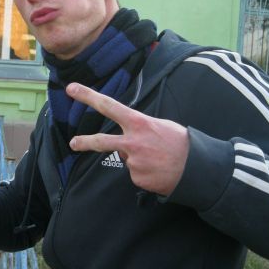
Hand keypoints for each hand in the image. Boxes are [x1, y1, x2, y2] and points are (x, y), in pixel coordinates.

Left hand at [66, 83, 188, 195]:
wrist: (197, 168)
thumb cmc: (180, 143)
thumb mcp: (161, 125)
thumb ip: (140, 128)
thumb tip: (128, 137)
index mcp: (139, 123)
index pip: (109, 106)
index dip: (88, 96)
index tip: (71, 89)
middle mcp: (132, 142)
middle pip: (102, 142)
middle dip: (85, 142)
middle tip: (73, 143)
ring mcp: (134, 162)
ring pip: (128, 159)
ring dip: (139, 160)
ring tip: (158, 160)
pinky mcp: (137, 178)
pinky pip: (136, 174)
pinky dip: (145, 172)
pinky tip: (158, 170)